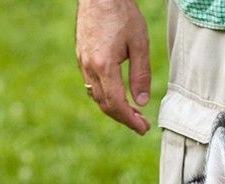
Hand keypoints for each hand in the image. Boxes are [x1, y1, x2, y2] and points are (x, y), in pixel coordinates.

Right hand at [76, 0, 151, 134]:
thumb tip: (142, 102)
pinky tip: (118, 94)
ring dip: (114, 108)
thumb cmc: (122, 13)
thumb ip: (141, 74)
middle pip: (104, 104)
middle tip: (141, 124)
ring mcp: (83, 62)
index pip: (116, 103)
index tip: (143, 129)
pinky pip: (91, 84)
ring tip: (132, 112)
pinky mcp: (82, 56)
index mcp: (104, 65)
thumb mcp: (140, 43)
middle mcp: (89, 67)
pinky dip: (105, 95)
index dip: (130, 120)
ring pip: (96, 95)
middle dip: (123, 118)